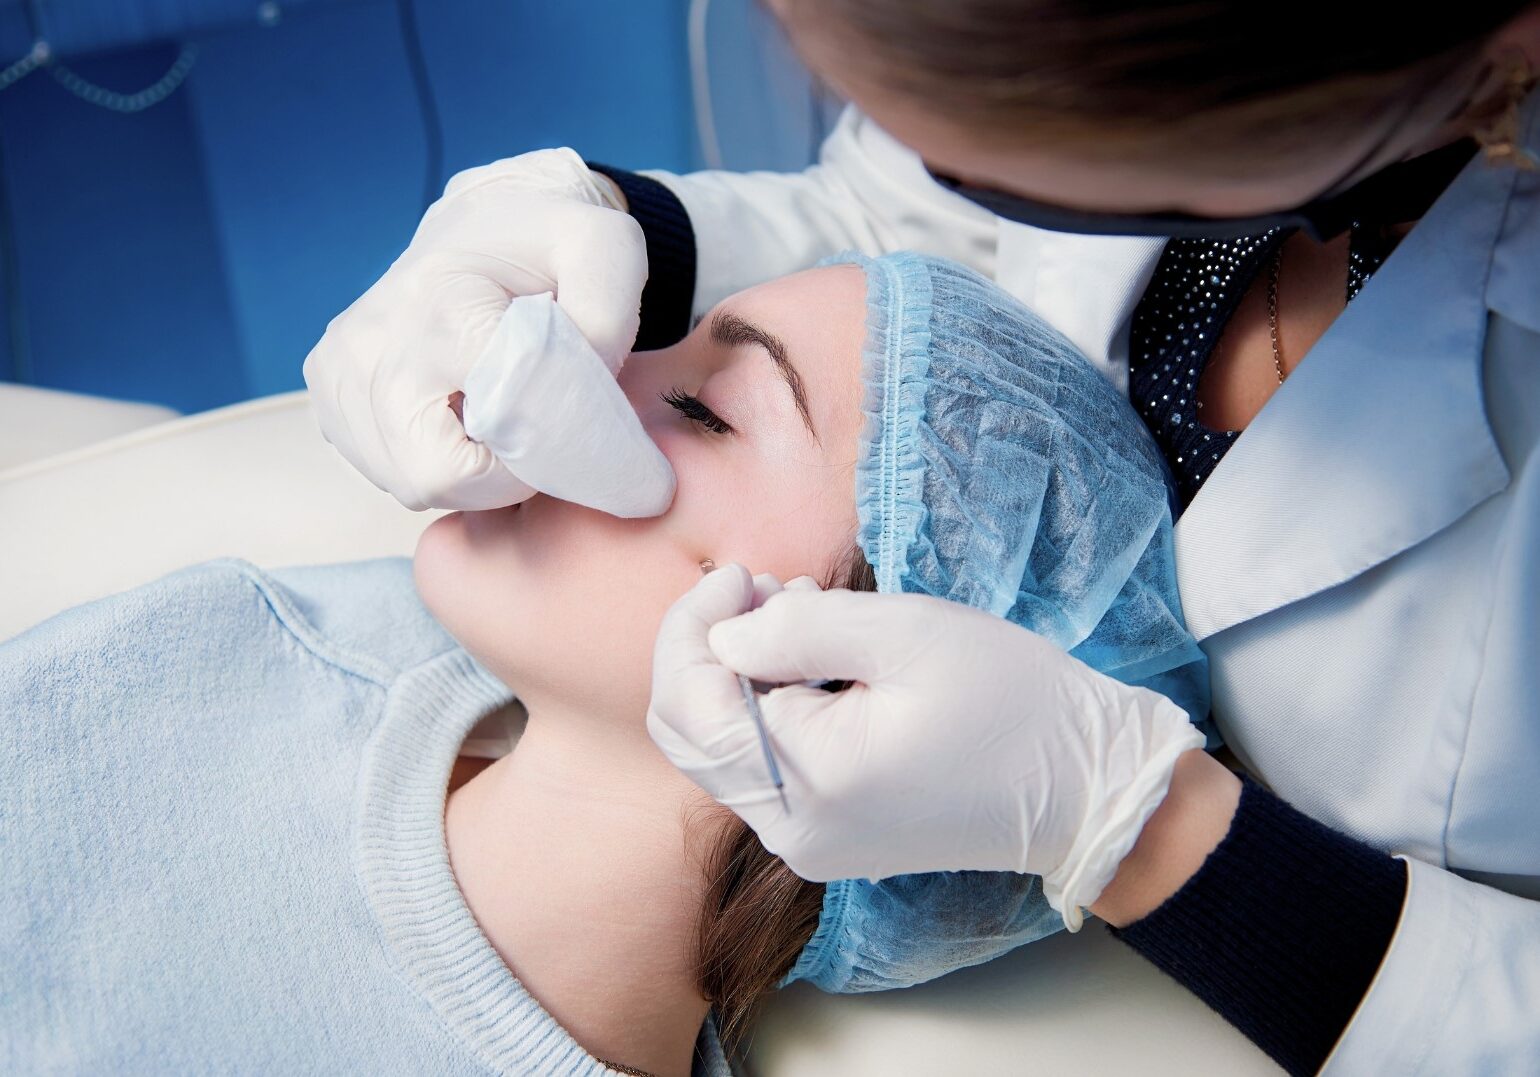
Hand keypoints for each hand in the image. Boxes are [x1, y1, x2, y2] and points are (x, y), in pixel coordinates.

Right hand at [303, 148, 646, 510]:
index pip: (494, 424)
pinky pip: (384, 471)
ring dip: (467, 474)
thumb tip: (575, 386)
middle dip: (500, 476)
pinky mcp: (328, 391)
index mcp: (443, 301)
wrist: (484, 225)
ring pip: (408, 483)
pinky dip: (430, 463)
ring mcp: (340, 366)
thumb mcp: (606, 251)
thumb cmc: (550, 245)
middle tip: (535, 435)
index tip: (572, 420)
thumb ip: (605, 317)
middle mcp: (374, 336)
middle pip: (433, 475)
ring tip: (500, 420)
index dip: (544, 447)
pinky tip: (457, 419)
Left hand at [646, 566, 1204, 927]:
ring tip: (795, 615)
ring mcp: (806, 843)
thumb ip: (796, 629)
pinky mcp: (825, 838)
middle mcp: (791, 830)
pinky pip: (762, 769)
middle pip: (690, 732)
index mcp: (808, 783)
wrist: (1082, 785)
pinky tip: (812, 665)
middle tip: (762, 590)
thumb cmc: (1010, 700)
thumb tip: (719, 635)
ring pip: (720, 748)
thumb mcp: (904, 634)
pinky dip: (766, 708)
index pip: (690, 702)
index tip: (740, 575)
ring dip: (737, 676)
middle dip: (708, 649)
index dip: (694, 625)